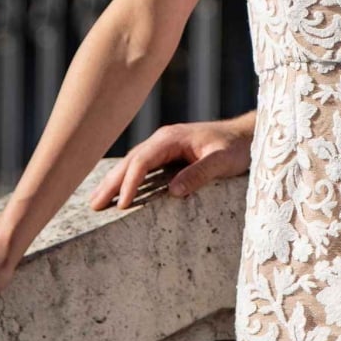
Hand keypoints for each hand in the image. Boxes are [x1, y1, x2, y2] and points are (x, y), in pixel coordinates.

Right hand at [88, 116, 252, 209]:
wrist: (247, 136)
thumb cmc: (237, 147)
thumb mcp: (223, 160)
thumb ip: (200, 173)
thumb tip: (173, 191)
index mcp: (172, 138)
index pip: (142, 160)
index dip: (130, 182)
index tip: (121, 204)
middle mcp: (164, 140)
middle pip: (130, 161)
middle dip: (111, 183)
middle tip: (93, 205)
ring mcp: (164, 146)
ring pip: (132, 163)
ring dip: (115, 181)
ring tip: (96, 200)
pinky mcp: (168, 155)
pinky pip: (142, 167)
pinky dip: (127, 178)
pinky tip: (118, 190)